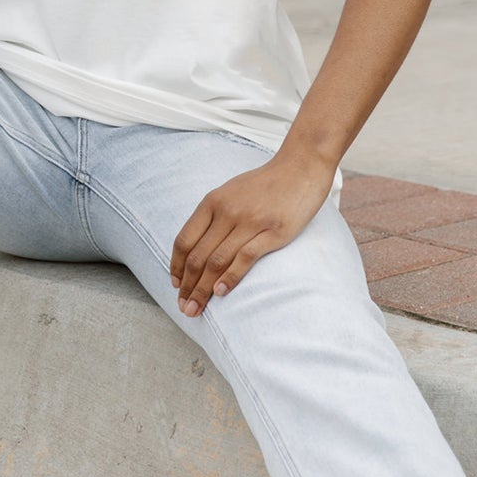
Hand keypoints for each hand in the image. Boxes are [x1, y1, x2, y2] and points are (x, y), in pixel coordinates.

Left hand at [169, 142, 336, 316]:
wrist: (301, 167)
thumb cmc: (265, 184)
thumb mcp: (230, 192)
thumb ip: (212, 216)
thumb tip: (195, 247)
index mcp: (212, 201)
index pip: (184, 240)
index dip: (176, 267)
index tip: (176, 286)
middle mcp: (227, 211)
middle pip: (198, 256)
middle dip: (187, 286)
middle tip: (184, 308)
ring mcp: (250, 222)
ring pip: (217, 261)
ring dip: (203, 289)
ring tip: (196, 308)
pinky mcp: (273, 232)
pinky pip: (245, 258)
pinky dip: (230, 278)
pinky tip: (221, 292)